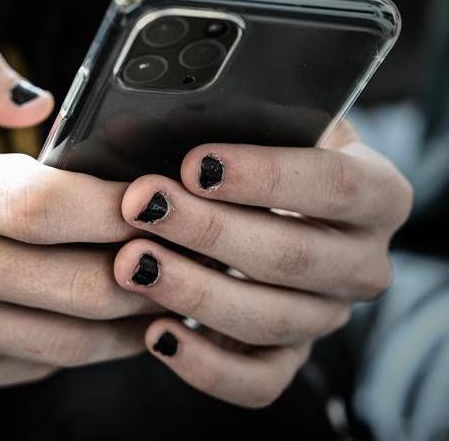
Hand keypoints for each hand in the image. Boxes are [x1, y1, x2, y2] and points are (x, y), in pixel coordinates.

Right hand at [0, 38, 154, 394]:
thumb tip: (43, 102)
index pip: (46, 206)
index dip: (118, 207)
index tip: (156, 198)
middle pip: (79, 282)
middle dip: (148, 268)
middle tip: (184, 246)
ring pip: (71, 340)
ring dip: (134, 318)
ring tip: (167, 287)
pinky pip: (39, 366)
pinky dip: (87, 346)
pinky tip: (110, 321)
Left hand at [113, 121, 412, 406]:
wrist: (281, 208)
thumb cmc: (267, 158)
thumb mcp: (262, 127)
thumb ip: (224, 124)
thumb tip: (142, 128)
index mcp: (375, 193)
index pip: (334, 186)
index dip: (264, 175)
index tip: (194, 163)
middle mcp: (362, 262)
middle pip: (294, 257)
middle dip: (209, 232)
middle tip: (143, 206)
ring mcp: (327, 315)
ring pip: (271, 320)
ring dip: (195, 292)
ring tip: (132, 263)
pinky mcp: (290, 357)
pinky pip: (258, 383)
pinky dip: (206, 366)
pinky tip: (157, 334)